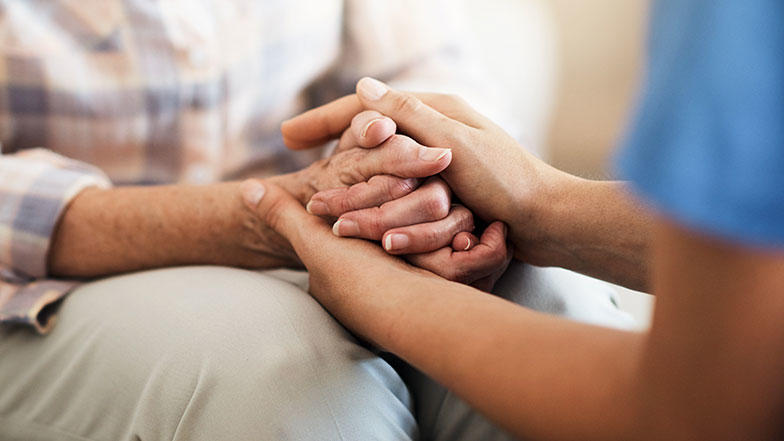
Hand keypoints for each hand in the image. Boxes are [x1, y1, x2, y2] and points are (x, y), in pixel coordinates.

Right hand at [280, 79, 575, 267]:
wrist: (546, 219)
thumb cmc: (507, 182)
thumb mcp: (454, 145)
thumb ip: (410, 119)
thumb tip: (364, 89)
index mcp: (435, 112)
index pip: (366, 108)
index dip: (323, 120)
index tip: (287, 136)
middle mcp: (432, 131)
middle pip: (367, 130)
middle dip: (327, 137)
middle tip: (289, 148)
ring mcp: (437, 158)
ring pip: (380, 158)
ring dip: (346, 166)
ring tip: (313, 180)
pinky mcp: (444, 183)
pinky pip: (398, 181)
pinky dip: (373, 186)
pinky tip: (353, 194)